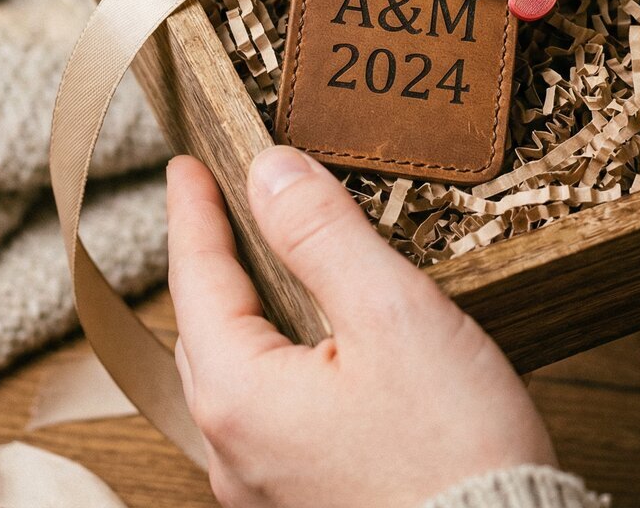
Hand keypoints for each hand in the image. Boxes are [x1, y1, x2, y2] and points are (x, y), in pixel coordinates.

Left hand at [166, 150, 554, 507]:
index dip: (193, 211)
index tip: (186, 165)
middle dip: (213, 258)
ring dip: (244, 307)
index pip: (196, 277)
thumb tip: (271, 172)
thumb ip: (322, 235)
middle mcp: (236, 449)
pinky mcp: (306, 497)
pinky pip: (269, 408)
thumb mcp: (391, 313)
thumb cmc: (454, 447)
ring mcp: (266, 484)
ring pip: (236, 371)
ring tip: (266, 261)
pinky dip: (275, 353)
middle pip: (205, 327)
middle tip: (224, 204)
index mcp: (240, 396)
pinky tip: (312, 339)